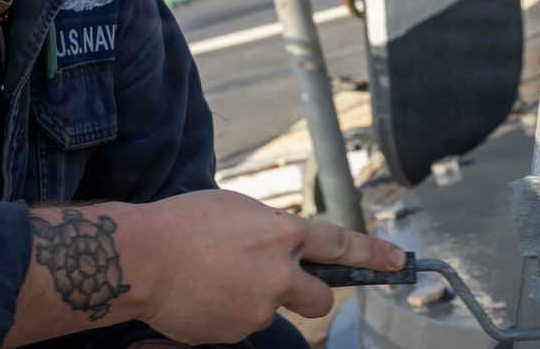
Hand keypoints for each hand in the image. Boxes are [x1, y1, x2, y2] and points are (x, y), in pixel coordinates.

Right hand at [135, 189, 404, 344]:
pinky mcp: (237, 333)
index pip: (339, 243)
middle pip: (321, 298)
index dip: (373, 253)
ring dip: (256, 298)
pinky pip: (243, 323)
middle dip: (312, 293)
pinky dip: (229, 312)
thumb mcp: (234, 207)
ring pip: (274, 309)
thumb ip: (268, 227)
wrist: (141, 259)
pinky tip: (203, 294)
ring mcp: (259, 308)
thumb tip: (281, 242)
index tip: (397, 260)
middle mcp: (279, 273)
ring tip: (215, 278)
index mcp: (281, 233)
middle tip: (281, 283)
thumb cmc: (181, 223)